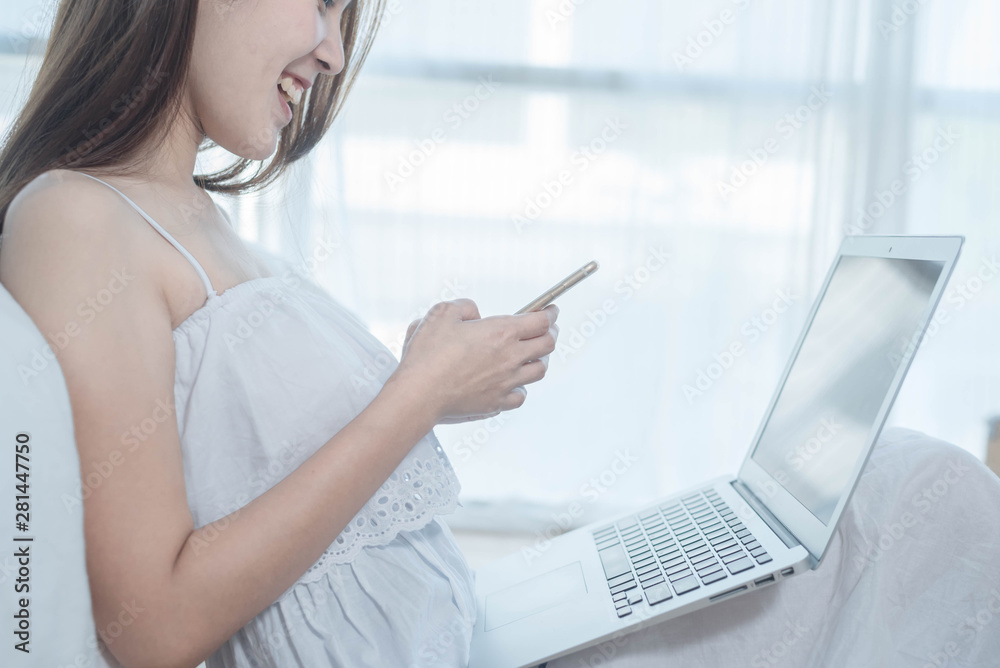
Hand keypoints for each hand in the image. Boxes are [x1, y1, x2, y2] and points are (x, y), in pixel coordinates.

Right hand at [393, 299, 559, 422]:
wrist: (420, 393)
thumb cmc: (428, 356)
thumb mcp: (442, 314)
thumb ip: (464, 307)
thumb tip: (474, 313)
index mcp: (501, 332)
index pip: (541, 321)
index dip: (550, 314)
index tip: (550, 311)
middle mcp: (510, 357)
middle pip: (547, 345)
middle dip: (551, 333)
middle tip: (548, 329)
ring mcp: (506, 382)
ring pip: (539, 371)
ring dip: (540, 360)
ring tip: (535, 355)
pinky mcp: (497, 402)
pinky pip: (520, 396)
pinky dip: (522, 388)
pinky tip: (516, 384)